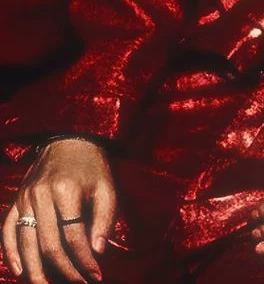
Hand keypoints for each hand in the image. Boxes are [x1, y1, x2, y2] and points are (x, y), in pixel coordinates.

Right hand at [1, 139, 116, 282]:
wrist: (69, 141)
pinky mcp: (16, 201)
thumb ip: (105, 218)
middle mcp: (42, 195)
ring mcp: (25, 199)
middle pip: (49, 244)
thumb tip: (98, 251)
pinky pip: (8, 231)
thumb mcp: (107, 187)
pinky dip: (11, 254)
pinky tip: (21, 271)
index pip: (74, 235)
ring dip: (36, 270)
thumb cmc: (92, 166)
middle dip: (65, 270)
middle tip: (78, 283)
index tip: (96, 276)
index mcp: (67, 190)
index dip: (84, 260)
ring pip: (26, 243)